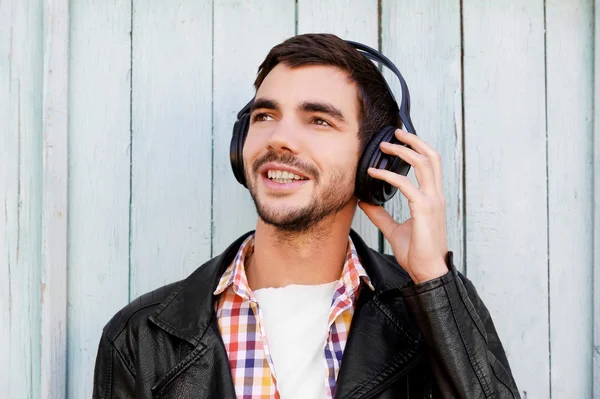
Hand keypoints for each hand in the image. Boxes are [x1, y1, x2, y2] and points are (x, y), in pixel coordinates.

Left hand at [358, 129, 448, 283]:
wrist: (427, 272)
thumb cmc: (416, 253)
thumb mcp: (394, 229)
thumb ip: (380, 213)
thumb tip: (364, 200)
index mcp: (432, 199)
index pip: (429, 166)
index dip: (416, 150)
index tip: (399, 142)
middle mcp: (435, 196)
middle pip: (431, 157)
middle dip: (413, 141)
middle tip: (395, 133)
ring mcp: (432, 201)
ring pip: (423, 163)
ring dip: (403, 151)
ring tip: (384, 146)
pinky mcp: (424, 209)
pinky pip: (405, 185)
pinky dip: (388, 175)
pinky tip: (373, 173)